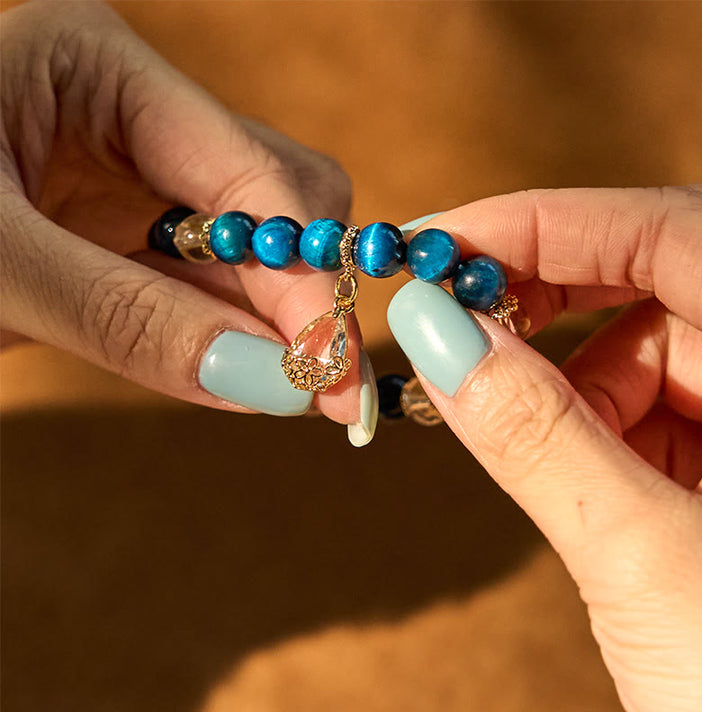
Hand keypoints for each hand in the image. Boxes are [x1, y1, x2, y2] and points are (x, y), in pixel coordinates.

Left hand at [0, 0, 360, 423]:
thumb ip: (126, 317)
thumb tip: (259, 379)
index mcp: (98, 65)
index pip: (251, 168)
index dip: (303, 272)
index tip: (331, 365)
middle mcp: (134, 115)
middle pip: (280, 194)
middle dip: (300, 288)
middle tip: (313, 383)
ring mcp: (134, 178)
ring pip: (256, 243)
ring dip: (272, 314)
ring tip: (278, 380)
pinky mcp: (124, 237)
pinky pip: (209, 282)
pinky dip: (229, 330)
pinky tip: (237, 366)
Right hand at [388, 186, 701, 711]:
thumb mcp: (641, 556)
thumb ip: (532, 433)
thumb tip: (429, 332)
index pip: (669, 233)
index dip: (542, 225)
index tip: (439, 243)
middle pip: (653, 271)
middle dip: (539, 291)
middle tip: (444, 312)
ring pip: (642, 340)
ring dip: (560, 376)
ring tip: (511, 427)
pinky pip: (645, 398)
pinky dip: (586, 417)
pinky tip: (564, 463)